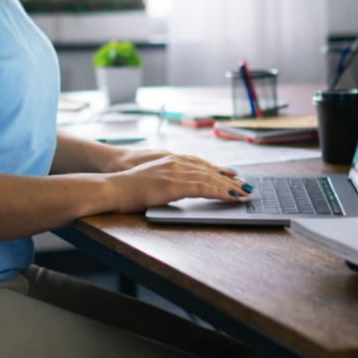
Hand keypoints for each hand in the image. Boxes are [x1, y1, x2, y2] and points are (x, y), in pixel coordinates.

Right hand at [104, 154, 251, 212]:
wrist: (111, 187)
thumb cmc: (126, 188)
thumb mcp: (151, 181)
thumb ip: (166, 181)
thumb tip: (176, 190)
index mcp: (169, 160)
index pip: (200, 163)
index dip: (218, 169)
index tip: (232, 175)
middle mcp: (175, 162)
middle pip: (209, 169)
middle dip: (229, 179)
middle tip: (246, 186)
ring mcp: (175, 172)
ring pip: (210, 178)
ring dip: (230, 186)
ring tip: (245, 193)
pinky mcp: (174, 184)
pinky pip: (203, 187)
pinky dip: (220, 192)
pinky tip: (231, 197)